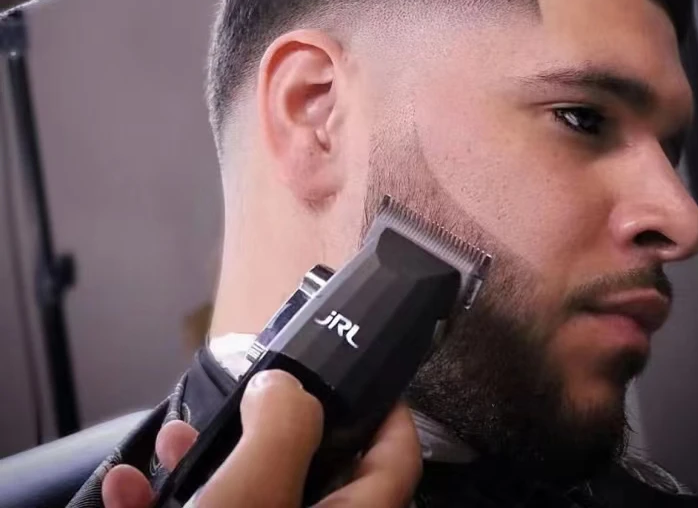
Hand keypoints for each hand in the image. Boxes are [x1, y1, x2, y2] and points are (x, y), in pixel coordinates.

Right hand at [101, 370, 422, 507]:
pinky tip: (127, 491)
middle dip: (269, 431)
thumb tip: (283, 389)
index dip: (386, 411)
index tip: (358, 374)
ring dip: (206, 466)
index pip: (397, 463)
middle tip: (247, 399)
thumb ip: (282, 427)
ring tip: (175, 439)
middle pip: (309, 476)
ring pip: (246, 502)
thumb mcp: (253, 496)